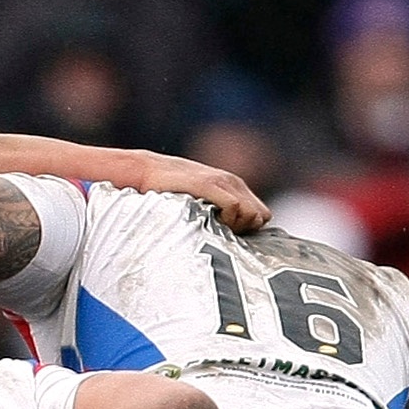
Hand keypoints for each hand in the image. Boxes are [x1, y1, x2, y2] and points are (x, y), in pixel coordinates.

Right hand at [142, 156, 268, 231]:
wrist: (146, 171)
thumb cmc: (169, 193)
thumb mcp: (200, 202)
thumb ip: (217, 212)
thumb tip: (227, 236)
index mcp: (234, 187)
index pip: (261, 215)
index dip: (248, 229)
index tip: (228, 234)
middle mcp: (234, 183)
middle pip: (260, 217)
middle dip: (245, 229)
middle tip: (221, 232)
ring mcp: (224, 182)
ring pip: (251, 215)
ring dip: (236, 226)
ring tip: (214, 227)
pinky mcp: (210, 184)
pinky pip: (234, 208)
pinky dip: (227, 220)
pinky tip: (208, 222)